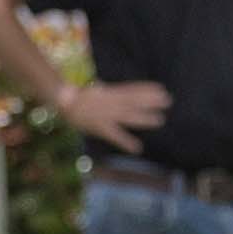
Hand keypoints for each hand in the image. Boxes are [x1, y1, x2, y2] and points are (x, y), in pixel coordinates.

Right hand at [60, 80, 174, 151]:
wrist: (64, 101)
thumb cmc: (76, 97)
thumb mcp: (92, 90)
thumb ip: (102, 90)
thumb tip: (102, 86)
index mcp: (110, 93)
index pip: (132, 89)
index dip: (147, 89)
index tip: (161, 89)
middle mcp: (111, 102)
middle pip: (135, 100)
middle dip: (151, 101)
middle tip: (168, 100)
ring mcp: (107, 114)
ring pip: (129, 115)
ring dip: (145, 117)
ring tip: (160, 120)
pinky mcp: (101, 127)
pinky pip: (116, 135)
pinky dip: (126, 141)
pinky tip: (137, 148)